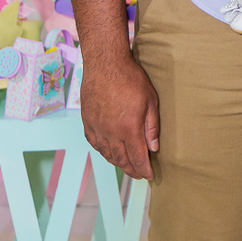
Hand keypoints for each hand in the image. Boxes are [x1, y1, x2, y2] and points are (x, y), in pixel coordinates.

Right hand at [80, 53, 158, 180]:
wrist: (105, 64)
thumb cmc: (131, 78)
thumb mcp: (150, 100)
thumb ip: (152, 127)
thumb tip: (154, 148)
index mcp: (129, 128)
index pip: (137, 157)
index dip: (144, 170)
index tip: (149, 176)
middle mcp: (111, 132)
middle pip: (121, 160)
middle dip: (132, 170)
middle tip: (139, 174)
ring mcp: (97, 128)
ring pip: (107, 154)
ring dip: (118, 163)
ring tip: (127, 166)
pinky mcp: (87, 122)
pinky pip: (95, 144)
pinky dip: (103, 152)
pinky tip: (109, 153)